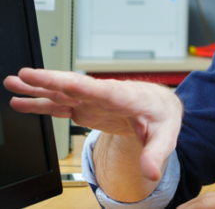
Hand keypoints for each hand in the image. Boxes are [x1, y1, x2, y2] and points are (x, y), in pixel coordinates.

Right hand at [3, 68, 182, 180]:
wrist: (161, 107)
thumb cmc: (163, 115)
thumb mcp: (166, 136)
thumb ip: (156, 153)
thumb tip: (150, 172)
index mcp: (126, 98)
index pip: (102, 91)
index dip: (81, 86)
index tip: (60, 80)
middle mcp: (105, 95)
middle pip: (75, 85)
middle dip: (51, 80)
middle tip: (24, 74)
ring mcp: (93, 101)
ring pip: (62, 92)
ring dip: (38, 88)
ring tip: (12, 82)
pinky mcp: (86, 108)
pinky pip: (60, 104)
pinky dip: (41, 102)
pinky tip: (22, 100)